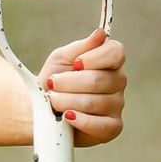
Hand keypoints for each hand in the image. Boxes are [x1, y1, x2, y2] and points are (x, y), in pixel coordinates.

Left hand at [38, 24, 126, 146]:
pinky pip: (100, 125)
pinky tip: (68, 117)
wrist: (42, 108)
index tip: (75, 64)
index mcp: (110, 61)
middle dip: (70, 83)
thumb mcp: (62, 58)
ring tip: (53, 100)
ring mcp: (117, 105)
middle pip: (101, 79)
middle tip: (52, 85)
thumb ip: (82, 47)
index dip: (95, 58)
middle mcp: (118, 81)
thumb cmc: (54, 81)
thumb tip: (101, 34)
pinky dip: (80, 120)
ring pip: (96, 102)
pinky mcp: (112, 127)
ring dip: (68, 101)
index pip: (116, 53)